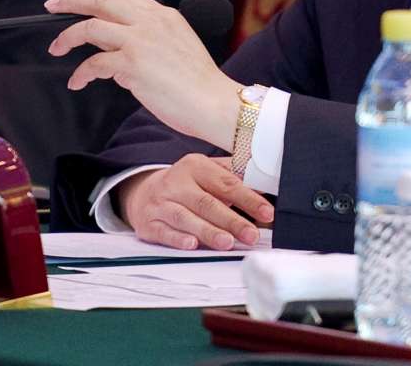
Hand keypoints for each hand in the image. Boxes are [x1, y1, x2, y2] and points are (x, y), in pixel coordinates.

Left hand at [47, 0, 239, 149]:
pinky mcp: (132, 63)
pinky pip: (94, 63)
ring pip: (90, 28)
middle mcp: (151, 22)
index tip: (76, 1)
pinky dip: (80, 73)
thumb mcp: (175, 48)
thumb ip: (146, 39)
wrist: (214, 103)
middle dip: (72, 2)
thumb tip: (110, 45)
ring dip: (68, 38)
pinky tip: (77, 82)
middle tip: (52, 6)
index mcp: (164, 16)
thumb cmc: (197, 85)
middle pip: (101, 2)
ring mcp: (140, 41)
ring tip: (57, 48)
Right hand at [118, 154, 273, 250]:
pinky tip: (192, 245)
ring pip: (186, 218)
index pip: (226, 183)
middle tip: (251, 235)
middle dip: (231, 220)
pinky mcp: (149, 223)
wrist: (143, 193)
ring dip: (208, 231)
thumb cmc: (185, 185)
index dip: (248, 199)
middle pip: (207, 203)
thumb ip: (233, 177)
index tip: (267, 213)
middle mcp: (177, 183)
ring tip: (227, 243)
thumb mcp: (206, 173)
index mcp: (196, 166)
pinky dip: (178, 239)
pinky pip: (164, 231)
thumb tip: (267, 184)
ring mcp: (161, 203)